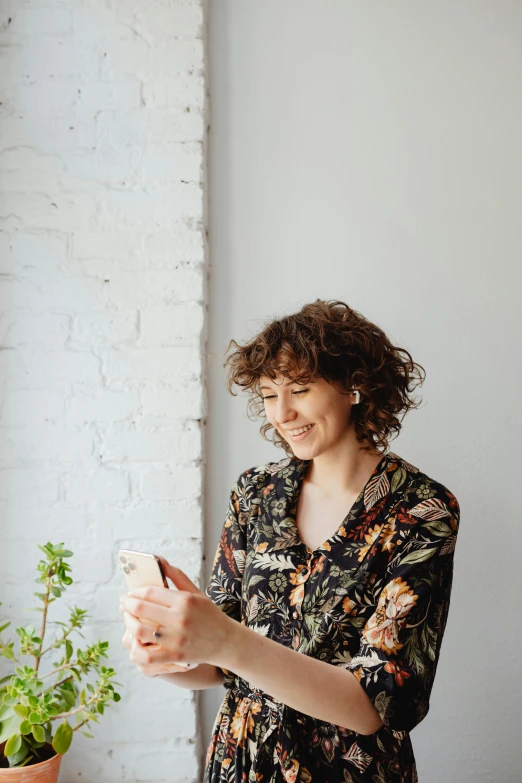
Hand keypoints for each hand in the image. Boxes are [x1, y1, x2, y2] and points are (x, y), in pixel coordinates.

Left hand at [119, 557, 232, 671]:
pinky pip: (147, 655)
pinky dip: (136, 648)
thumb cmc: (209, 615)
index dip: (135, 591)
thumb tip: (159, 560)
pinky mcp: (174, 657)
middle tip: (124, 603)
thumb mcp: (196, 592)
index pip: (150, 592)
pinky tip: (135, 641)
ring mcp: (175, 639)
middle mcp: (179, 619)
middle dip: (127, 604)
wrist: (225, 642)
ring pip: (139, 631)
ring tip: (128, 618)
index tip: (130, 593)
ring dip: (128, 623)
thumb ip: (176, 576)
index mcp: (184, 600)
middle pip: (141, 609)